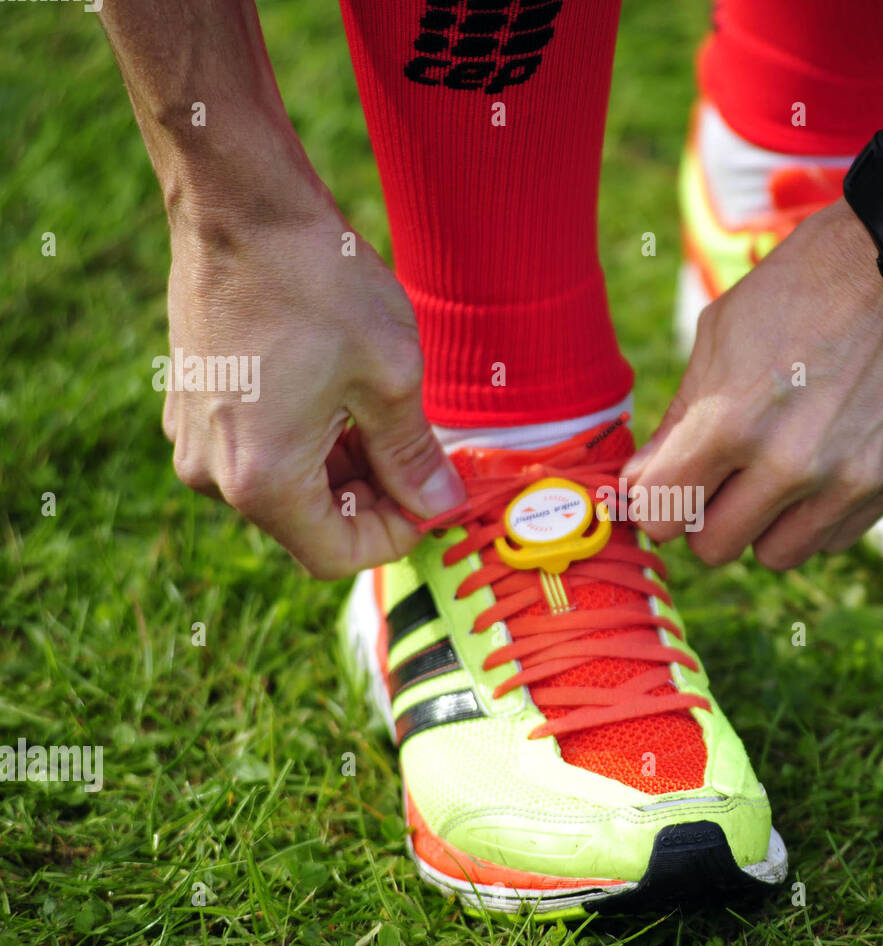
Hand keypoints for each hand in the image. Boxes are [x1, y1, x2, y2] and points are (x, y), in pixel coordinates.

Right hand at [162, 201, 462, 578]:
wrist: (240, 203)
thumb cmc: (317, 282)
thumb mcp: (392, 376)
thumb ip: (414, 456)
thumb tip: (440, 505)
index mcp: (261, 478)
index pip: (336, 555)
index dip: (394, 538)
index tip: (432, 499)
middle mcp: (213, 472)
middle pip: (310, 524)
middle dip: (374, 498)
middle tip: (423, 455)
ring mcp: (194, 438)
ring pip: (288, 488)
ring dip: (344, 467)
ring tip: (384, 412)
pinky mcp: (192, 406)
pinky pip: (260, 451)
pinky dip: (309, 441)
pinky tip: (341, 394)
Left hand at [623, 198, 882, 570]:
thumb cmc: (805, 284)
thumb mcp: (722, 334)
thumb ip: (680, 420)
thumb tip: (641, 486)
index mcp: (732, 421)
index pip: (660, 515)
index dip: (655, 502)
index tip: (667, 484)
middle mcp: (790, 465)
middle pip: (713, 549)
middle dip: (705, 517)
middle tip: (719, 478)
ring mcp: (848, 481)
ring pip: (775, 556)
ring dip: (764, 525)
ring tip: (773, 473)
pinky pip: (833, 539)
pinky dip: (817, 516)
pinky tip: (823, 465)